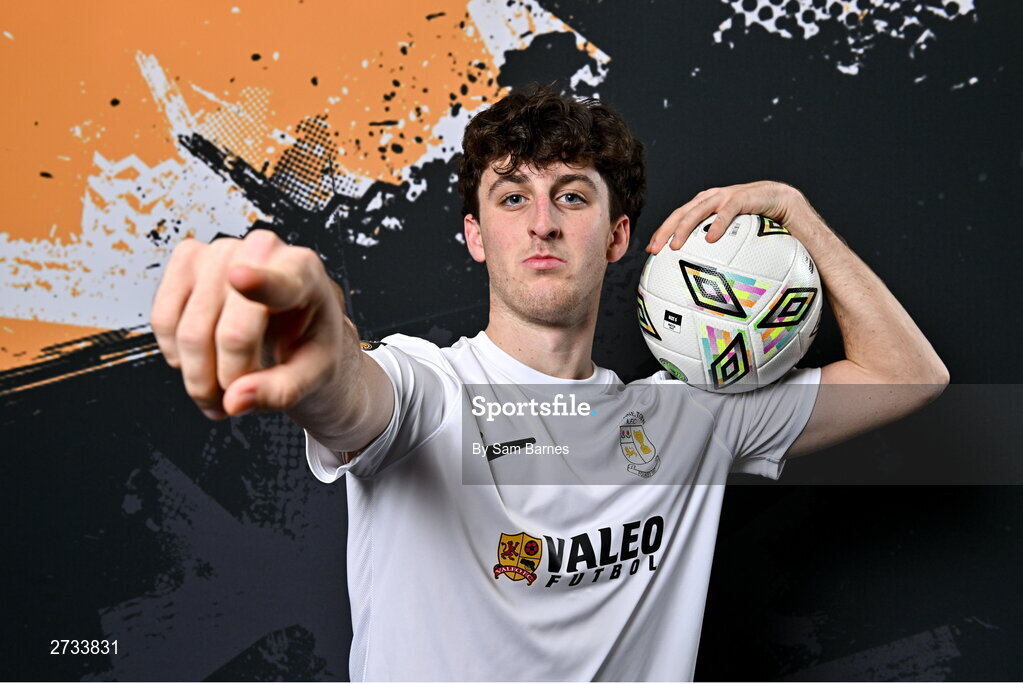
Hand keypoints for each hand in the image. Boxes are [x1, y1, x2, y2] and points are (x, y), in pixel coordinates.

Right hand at [151, 229, 349, 419]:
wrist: (295, 324)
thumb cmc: (311, 342)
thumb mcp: (316, 374)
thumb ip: (283, 391)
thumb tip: (235, 400)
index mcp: (305, 273)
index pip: (280, 283)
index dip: (258, 283)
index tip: (241, 278)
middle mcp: (261, 250)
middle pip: (229, 334)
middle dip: (226, 381)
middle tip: (235, 401)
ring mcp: (219, 251)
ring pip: (188, 332)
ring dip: (198, 378)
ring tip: (221, 390)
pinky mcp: (187, 258)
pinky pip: (163, 321)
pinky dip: (177, 355)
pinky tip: (201, 361)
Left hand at [644, 181, 813, 252]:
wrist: (787, 203)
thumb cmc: (760, 224)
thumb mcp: (736, 239)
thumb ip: (721, 254)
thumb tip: (711, 286)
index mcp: (706, 207)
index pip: (678, 218)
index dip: (662, 232)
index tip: (650, 251)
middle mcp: (712, 199)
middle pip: (682, 212)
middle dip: (665, 230)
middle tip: (655, 250)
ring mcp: (727, 196)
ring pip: (699, 209)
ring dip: (684, 227)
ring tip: (675, 245)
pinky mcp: (745, 196)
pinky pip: (729, 210)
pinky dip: (718, 223)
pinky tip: (710, 238)